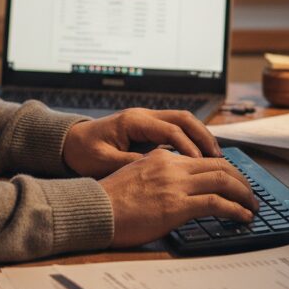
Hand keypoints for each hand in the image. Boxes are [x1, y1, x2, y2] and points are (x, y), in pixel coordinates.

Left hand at [62, 108, 220, 178]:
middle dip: (203, 137)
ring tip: (216, 159)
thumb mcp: (104, 162)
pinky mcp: (148, 129)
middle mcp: (144, 116)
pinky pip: (176, 130)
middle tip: (219, 159)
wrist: (69, 143)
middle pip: (183, 118)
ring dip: (201, 137)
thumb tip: (157, 173)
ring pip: (183, 122)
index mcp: (134, 122)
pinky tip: (199, 159)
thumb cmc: (83, 153)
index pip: (170, 130)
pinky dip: (191, 141)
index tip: (200, 165)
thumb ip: (130, 165)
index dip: (188, 147)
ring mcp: (147, 120)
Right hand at [98, 148, 258, 246]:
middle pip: (219, 165)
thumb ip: (158, 176)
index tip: (234, 181)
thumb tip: (175, 187)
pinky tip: (243, 216)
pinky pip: (216, 203)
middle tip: (250, 194)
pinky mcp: (176, 205)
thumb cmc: (110, 201)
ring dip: (244, 194)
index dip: (225, 169)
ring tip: (252, 206)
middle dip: (241, 180)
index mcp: (162, 158)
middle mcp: (172, 166)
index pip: (203, 158)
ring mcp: (175, 185)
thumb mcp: (136, 177)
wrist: (94, 210)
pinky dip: (235, 209)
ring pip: (223, 180)